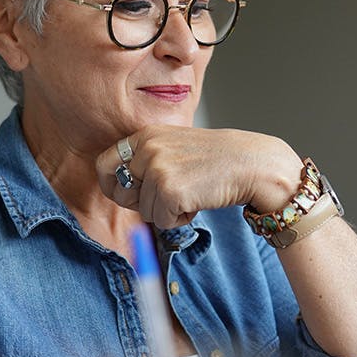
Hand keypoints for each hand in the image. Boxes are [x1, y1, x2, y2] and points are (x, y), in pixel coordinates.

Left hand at [96, 126, 303, 228]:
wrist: (250, 164)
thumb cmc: (216, 159)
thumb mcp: (174, 146)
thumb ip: (147, 160)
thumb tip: (117, 187)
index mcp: (146, 135)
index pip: (105, 163)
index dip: (111, 184)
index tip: (123, 193)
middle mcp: (147, 149)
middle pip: (122, 193)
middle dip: (141, 204)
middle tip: (169, 197)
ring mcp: (158, 170)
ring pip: (144, 212)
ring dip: (168, 211)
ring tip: (193, 192)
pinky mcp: (170, 192)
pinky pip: (162, 221)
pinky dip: (180, 219)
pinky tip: (198, 201)